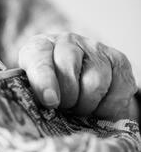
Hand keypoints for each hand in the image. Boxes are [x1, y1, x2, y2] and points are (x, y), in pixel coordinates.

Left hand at [18, 32, 137, 120]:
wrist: (74, 78)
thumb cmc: (47, 87)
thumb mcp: (32, 87)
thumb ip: (32, 94)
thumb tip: (43, 106)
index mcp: (40, 47)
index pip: (40, 60)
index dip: (45, 82)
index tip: (50, 101)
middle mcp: (67, 42)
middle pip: (69, 70)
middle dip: (67, 97)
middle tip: (64, 109)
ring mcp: (95, 49)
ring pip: (95, 83)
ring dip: (86, 105)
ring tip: (78, 109)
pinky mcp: (119, 61)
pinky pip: (117, 91)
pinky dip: (107, 108)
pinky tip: (97, 108)